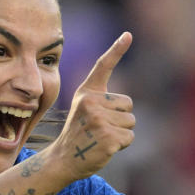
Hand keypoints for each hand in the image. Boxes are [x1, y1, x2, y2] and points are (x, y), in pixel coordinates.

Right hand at [50, 32, 134, 180]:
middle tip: (100, 129)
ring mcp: (98, 120)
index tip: (128, 34)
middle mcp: (91, 102)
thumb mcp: (84, 109)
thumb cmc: (79, 133)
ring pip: (130, 121)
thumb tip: (126, 104)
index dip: (117, 49)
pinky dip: (122, 145)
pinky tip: (105, 147)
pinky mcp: (107, 137)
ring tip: (101, 137)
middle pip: (128, 104)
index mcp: (86, 92)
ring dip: (121, 132)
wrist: (63, 159)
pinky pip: (129, 137)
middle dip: (121, 118)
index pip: (103, 66)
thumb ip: (101, 101)